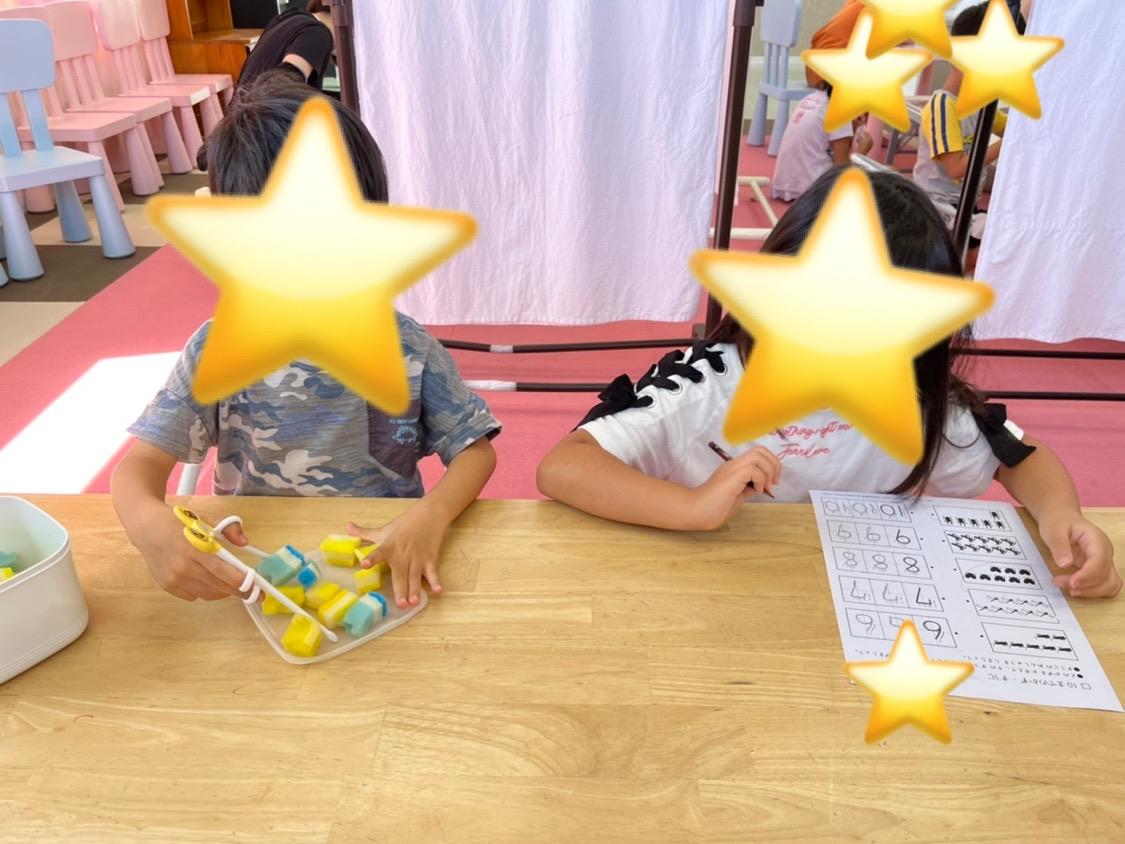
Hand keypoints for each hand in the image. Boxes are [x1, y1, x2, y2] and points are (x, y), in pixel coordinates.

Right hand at [133, 504, 251, 600]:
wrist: (146, 527)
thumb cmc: (179, 522)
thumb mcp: (206, 518)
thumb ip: (229, 528)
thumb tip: (245, 543)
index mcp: (196, 549)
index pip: (225, 573)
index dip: (244, 584)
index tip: (258, 590)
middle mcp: (185, 568)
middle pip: (219, 587)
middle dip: (238, 591)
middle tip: (251, 591)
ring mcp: (175, 579)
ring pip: (208, 594)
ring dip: (221, 591)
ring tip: (226, 582)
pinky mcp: (167, 586)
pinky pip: (193, 596)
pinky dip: (203, 590)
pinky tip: (203, 578)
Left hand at [347, 507, 445, 608]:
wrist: (428, 516)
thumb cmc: (403, 525)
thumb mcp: (383, 530)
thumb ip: (364, 532)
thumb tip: (347, 525)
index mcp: (389, 547)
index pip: (378, 553)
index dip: (371, 558)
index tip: (364, 564)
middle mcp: (403, 555)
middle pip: (401, 574)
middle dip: (401, 589)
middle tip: (401, 604)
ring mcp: (417, 559)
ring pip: (415, 577)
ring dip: (415, 590)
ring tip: (414, 603)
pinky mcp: (430, 560)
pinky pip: (433, 573)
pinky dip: (436, 582)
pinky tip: (438, 591)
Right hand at [687, 446, 780, 530]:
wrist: (696, 511)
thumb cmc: (713, 507)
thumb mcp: (738, 496)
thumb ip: (749, 489)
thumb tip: (763, 485)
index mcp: (735, 468)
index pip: (758, 453)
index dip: (771, 464)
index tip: (772, 483)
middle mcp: (734, 464)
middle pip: (760, 450)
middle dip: (774, 465)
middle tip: (773, 483)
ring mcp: (732, 469)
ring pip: (759, 455)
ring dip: (769, 471)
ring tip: (765, 487)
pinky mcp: (732, 477)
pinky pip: (753, 470)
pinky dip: (761, 480)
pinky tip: (756, 491)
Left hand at [1039, 511, 1121, 598]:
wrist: (1061, 518)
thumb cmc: (1058, 521)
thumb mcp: (1053, 529)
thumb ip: (1059, 545)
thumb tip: (1065, 564)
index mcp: (1097, 540)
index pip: (1100, 562)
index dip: (1088, 576)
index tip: (1072, 583)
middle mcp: (1105, 553)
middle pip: (1106, 577)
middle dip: (1084, 586)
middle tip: (1058, 582)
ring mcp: (1104, 562)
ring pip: (1109, 585)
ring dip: (1090, 592)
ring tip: (1066, 588)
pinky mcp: (1098, 570)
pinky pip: (1104, 586)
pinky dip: (1092, 592)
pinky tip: (1074, 589)